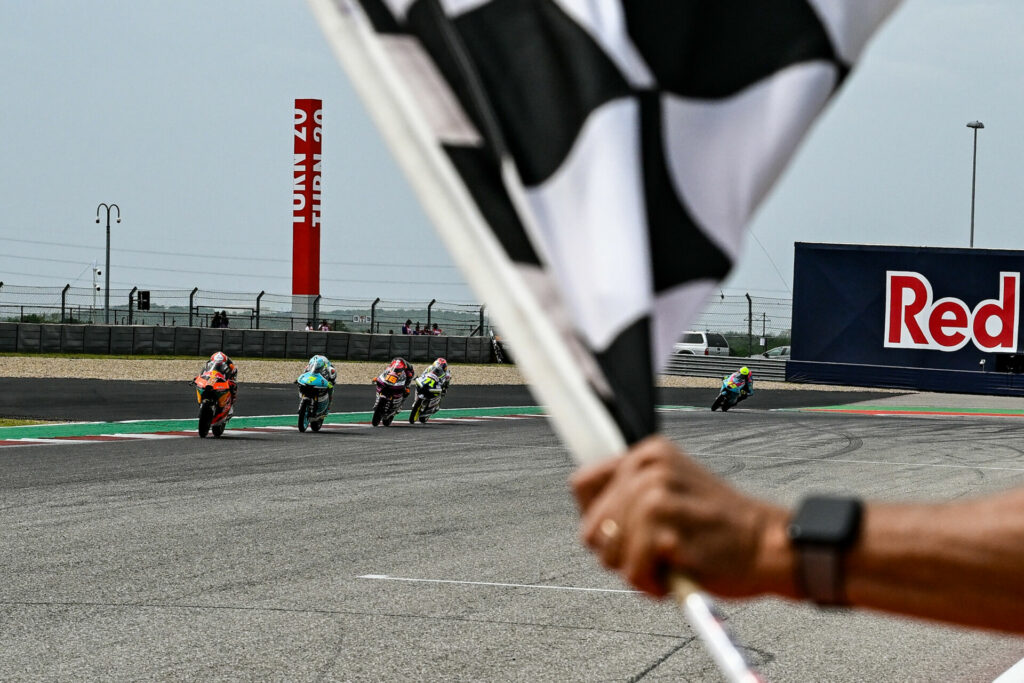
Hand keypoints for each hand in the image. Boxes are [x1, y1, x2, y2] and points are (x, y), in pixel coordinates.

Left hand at [571, 435, 793, 598]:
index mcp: (647, 453)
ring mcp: (657, 498)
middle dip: (617, 551)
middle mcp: (649, 468)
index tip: (624, 531)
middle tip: (654, 553)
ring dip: (636, 570)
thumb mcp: (671, 491)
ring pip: (610, 552)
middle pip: (592, 527)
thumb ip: (628, 496)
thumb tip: (587, 520)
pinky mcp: (666, 531)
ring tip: (668, 562)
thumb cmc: (717, 526)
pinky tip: (676, 573)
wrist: (766, 545)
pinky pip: (632, 572)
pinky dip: (650, 584)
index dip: (598, 519)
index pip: (582, 485)